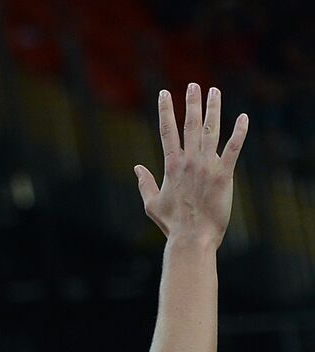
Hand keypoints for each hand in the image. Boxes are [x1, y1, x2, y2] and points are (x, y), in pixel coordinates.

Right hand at [135, 84, 248, 245]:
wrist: (192, 236)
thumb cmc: (171, 223)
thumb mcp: (151, 204)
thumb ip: (145, 184)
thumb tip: (137, 169)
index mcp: (171, 165)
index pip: (167, 131)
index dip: (165, 110)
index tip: (165, 93)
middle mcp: (189, 161)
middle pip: (190, 124)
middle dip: (191, 103)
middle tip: (193, 85)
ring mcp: (207, 166)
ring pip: (212, 131)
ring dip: (213, 109)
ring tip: (215, 92)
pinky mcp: (224, 174)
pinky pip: (233, 148)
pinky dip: (239, 132)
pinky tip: (243, 118)